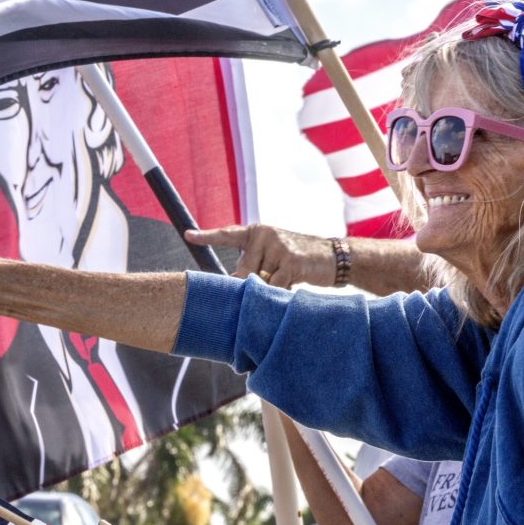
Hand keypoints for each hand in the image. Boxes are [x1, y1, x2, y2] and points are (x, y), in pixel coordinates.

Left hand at [185, 224, 335, 288]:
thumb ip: (254, 266)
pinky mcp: (290, 261)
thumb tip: (233, 285)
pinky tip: (295, 282)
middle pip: (243, 272)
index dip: (207, 236)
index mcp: (257, 232)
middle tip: (276, 279)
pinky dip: (282, 292)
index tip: (188, 235)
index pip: (228, 235)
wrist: (335, 257)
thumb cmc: (299, 260)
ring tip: (290, 278)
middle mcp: (264, 234)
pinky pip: (274, 286)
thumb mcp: (274, 257)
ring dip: (272, 288)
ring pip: (259, 281)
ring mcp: (278, 246)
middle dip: (255, 284)